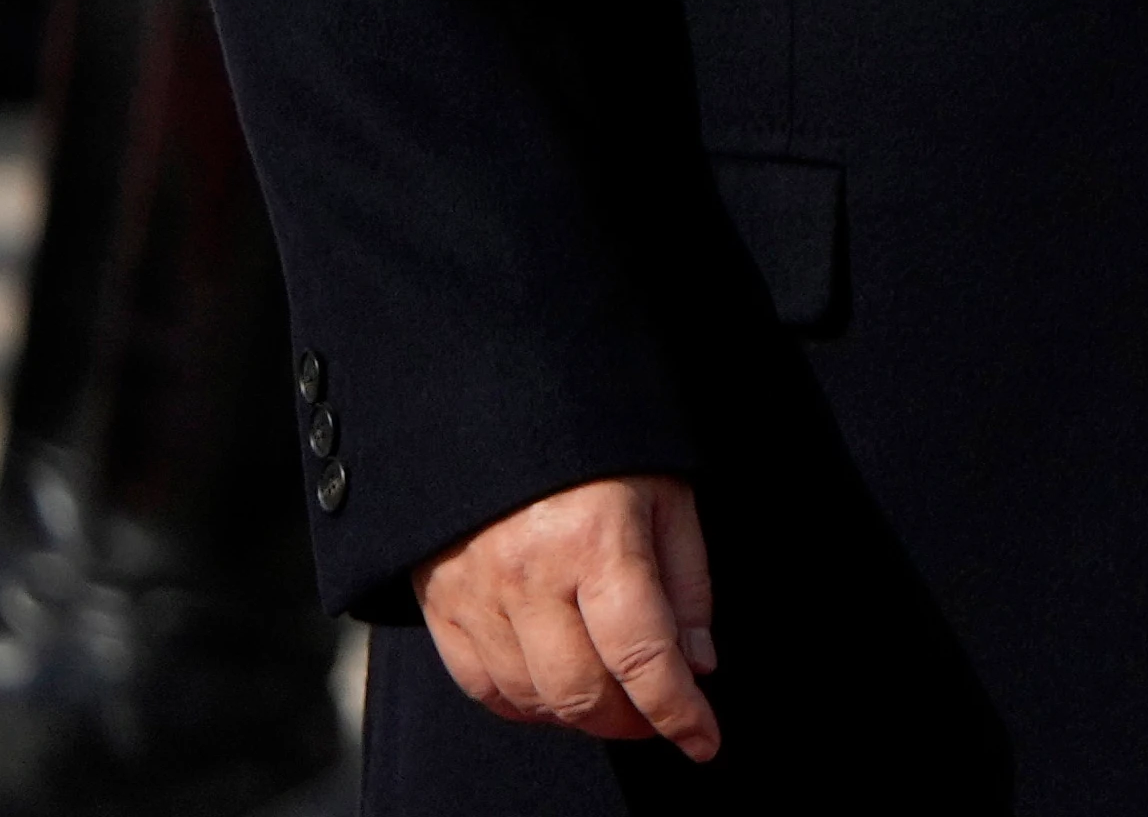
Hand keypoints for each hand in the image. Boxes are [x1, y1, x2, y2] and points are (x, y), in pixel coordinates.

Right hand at [419, 473, 716, 755]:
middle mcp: (531, 573)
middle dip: (631, 721)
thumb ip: (686, 584)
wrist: (497, 408)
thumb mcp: (667, 497)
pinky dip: (524, 705)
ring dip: (579, 716)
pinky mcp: (442, 603)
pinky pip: (480, 685)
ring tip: (614, 699)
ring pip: (530, 697)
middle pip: (582, 691)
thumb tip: (697, 664)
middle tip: (659, 715)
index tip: (705, 740)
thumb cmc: (600, 448)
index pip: (643, 656)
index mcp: (598, 541)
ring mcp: (478, 592)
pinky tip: (556, 692)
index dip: (679, 712)